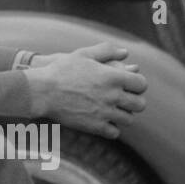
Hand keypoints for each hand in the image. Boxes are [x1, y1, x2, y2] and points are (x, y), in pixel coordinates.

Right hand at [25, 43, 146, 139]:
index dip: (138, 85)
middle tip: (125, 100)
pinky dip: (111, 128)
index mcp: (113, 77)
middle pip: (139, 104)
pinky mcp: (95, 126)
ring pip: (128, 120)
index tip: (130, 85)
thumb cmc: (61, 70)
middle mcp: (113, 95)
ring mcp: (105, 112)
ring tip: (114, 111)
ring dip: (124, 115)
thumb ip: (106, 51)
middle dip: (134, 101)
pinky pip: (114, 132)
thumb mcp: (83, 54)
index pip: (142, 84)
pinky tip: (103, 121)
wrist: (42, 91)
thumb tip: (126, 53)